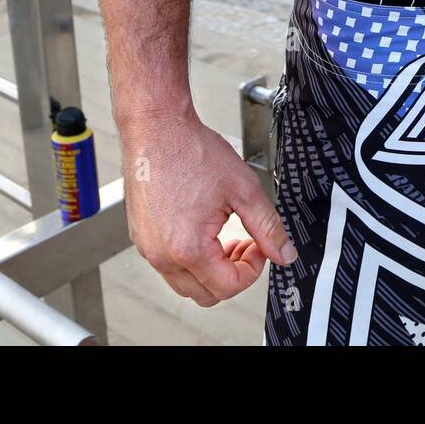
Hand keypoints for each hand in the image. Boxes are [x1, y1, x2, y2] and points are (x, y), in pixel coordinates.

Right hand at [121, 102, 295, 305]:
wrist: (156, 128)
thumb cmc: (191, 151)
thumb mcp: (244, 189)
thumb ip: (268, 227)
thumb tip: (284, 254)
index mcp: (188, 248)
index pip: (228, 287)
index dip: (253, 270)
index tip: (259, 247)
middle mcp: (161, 255)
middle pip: (205, 295)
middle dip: (232, 275)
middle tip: (246, 245)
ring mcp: (146, 247)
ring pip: (184, 284)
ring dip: (211, 270)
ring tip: (225, 237)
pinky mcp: (140, 237)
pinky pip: (167, 265)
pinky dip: (190, 258)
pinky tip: (203, 228)